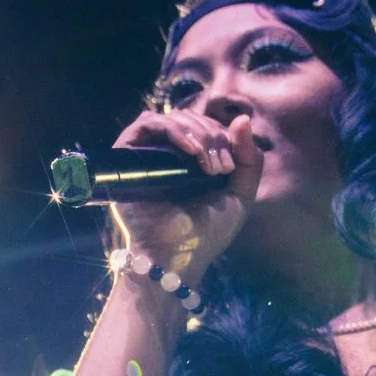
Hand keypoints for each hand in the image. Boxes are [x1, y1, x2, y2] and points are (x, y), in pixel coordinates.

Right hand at [107, 107, 261, 281]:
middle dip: (211, 136)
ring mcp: (145, 156)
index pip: (205, 126)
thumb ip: (249, 159)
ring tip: (207, 162)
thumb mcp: (240, 194)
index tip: (230, 167)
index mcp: (190, 161)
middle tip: (220, 168)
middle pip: (189, 119)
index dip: (221, 136)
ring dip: (196, 133)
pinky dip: (172, 129)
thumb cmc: (206, 233)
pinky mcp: (126, 158)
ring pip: (170, 119)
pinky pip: (146, 124)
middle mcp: (165, 155)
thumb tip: (243, 118)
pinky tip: (191, 150)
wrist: (177, 257)